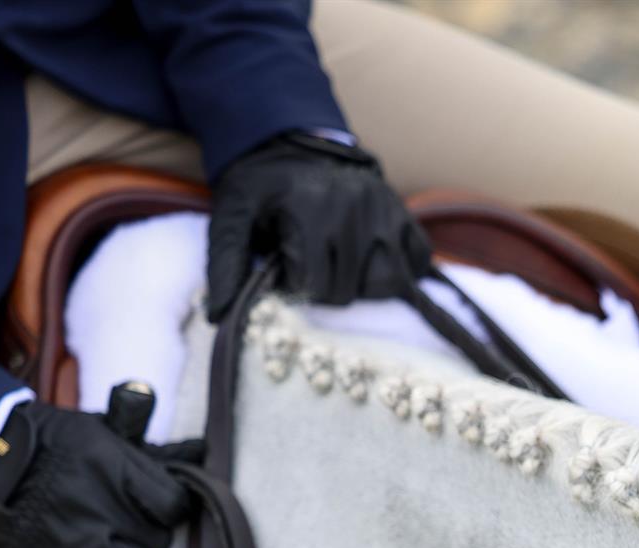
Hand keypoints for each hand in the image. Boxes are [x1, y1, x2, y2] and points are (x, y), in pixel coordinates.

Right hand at [0, 401, 194, 547]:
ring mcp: (74, 541)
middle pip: (159, 543)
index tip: (163, 514)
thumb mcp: (101, 433)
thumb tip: (203, 448)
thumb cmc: (49, 443)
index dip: (174, 513)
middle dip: (154, 544)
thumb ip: (150, 451)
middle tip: (138, 539)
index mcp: (114, 467)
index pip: (174, 506)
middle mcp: (98, 506)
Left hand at [207, 131, 431, 321]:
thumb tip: (219, 317)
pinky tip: (374, 259)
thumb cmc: (259, 184)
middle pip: (349, 291)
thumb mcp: (231, 216)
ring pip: (388, 283)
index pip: (313, 286)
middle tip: (309, 264)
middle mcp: (355, 212)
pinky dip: (403, 269)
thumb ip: (225, 264)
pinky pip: (419, 261)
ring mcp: (385, 213)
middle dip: (325, 288)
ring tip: (341, 265)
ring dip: (363, 285)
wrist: (290, 138)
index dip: (294, 286)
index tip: (283, 267)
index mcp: (310, 212)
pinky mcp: (405, 214)